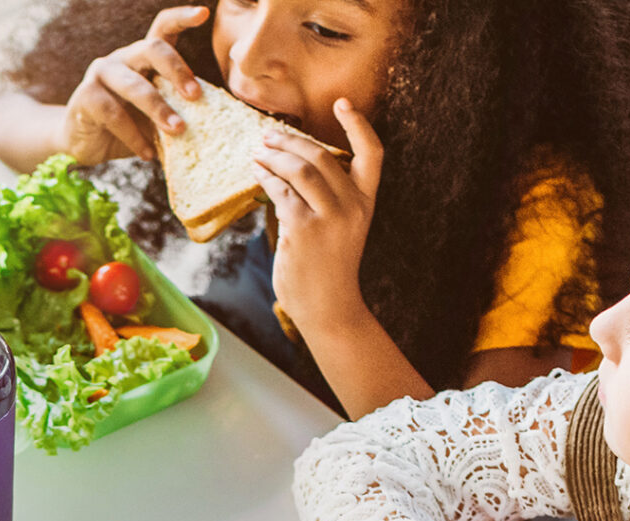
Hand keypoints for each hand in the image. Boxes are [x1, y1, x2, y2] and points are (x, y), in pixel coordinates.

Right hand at [58, 5, 208, 163]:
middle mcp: (123, 59)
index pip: (163, 30)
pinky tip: (147, 154)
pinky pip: (113, 114)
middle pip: (151, 49)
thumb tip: (220, 128)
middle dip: (176, 71)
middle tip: (196, 97)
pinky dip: (134, 136)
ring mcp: (102, 74)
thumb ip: (181, 114)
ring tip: (178, 131)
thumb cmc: (134, 128)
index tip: (203, 13)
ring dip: (158, 109)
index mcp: (145, 60)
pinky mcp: (85, 97)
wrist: (89, 145)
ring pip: (133, 84)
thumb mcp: (160, 119)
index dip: (182, 18)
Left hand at [252, 98, 382, 336]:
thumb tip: (292, 162)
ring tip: (258, 151)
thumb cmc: (330, 269)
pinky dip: (265, 177)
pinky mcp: (302, 229)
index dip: (359, 125)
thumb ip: (329, 198)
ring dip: (274, 155)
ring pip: (299, 169)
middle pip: (322, 156)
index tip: (343, 103)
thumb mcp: (342, 229)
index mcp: (366, 205)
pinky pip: (280, 190)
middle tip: (268, 135)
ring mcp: (329, 219)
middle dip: (290, 141)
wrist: (328, 308)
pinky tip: (256, 173)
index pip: (373, 156)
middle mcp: (352, 208)